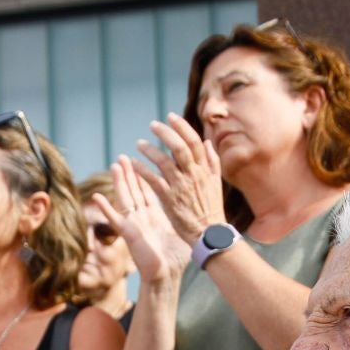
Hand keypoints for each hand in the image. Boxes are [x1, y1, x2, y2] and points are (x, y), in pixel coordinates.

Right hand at [96, 156, 189, 285]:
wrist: (167, 276)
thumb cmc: (176, 258)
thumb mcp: (180, 229)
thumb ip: (183, 214)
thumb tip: (198, 203)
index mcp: (156, 215)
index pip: (149, 190)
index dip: (144, 175)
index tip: (142, 160)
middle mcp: (143, 217)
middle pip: (134, 190)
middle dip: (130, 173)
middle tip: (123, 156)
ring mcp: (134, 224)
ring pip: (125, 198)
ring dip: (119, 182)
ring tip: (115, 165)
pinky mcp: (129, 234)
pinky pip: (115, 219)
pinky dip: (105, 209)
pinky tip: (97, 197)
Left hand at [134, 114, 226, 241]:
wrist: (208, 233)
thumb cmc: (211, 208)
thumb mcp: (216, 182)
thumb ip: (212, 161)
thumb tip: (207, 141)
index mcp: (205, 169)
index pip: (194, 142)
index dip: (182, 127)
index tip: (171, 116)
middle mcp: (193, 175)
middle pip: (179, 148)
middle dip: (165, 133)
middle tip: (153, 125)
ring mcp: (181, 187)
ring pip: (164, 162)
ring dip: (150, 150)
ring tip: (139, 144)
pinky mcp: (169, 199)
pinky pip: (154, 180)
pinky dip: (143, 170)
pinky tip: (133, 163)